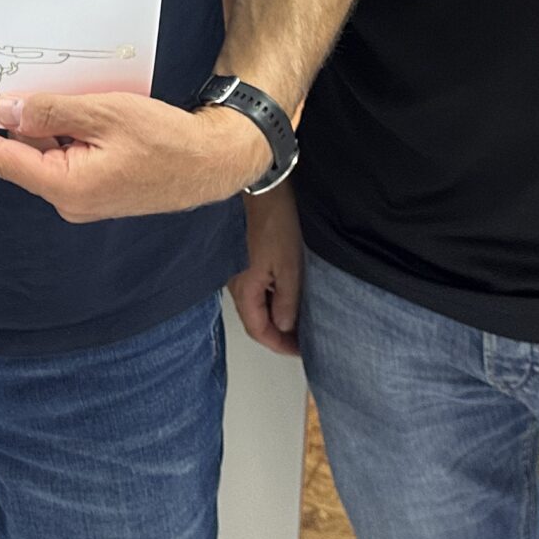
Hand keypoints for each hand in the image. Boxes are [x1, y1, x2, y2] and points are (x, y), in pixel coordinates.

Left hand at [0, 92, 269, 222]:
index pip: (5, 160)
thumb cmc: (167, 140)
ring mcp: (83, 195)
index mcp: (67, 186)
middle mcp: (69, 198)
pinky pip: (64, 156)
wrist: (213, 162)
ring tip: (20, 88)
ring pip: (44, 154)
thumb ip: (53, 110)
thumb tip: (7, 108)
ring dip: (34, 125)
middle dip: (1, 124)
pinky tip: (56, 105)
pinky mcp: (97, 186)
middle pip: (22, 156)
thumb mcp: (106, 114)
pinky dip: (56, 132)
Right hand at [228, 183, 303, 355]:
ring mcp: (238, 270)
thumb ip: (286, 301)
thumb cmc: (274, 222)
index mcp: (244, 289)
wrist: (262, 187)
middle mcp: (235, 283)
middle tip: (302, 340)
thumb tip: (283, 326)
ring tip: (299, 321)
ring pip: (256, 304)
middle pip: (255, 319)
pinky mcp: (244, 257)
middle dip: (278, 334)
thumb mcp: (289, 266)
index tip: (300, 351)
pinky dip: (272, 298)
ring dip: (275, 316)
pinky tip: (288, 296)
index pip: (258, 330)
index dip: (279, 345)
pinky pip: (256, 288)